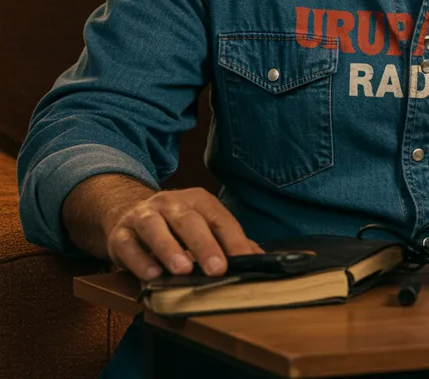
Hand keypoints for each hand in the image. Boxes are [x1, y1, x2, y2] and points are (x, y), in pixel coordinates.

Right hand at [105, 187, 263, 280]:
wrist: (126, 211)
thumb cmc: (174, 225)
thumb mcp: (202, 226)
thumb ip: (229, 242)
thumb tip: (260, 259)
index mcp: (197, 201)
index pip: (219, 218)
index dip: (232, 239)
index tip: (243, 260)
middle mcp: (170, 203)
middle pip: (189, 221)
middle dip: (204, 245)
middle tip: (217, 268)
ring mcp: (143, 216)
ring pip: (156, 228)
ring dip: (170, 249)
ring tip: (182, 270)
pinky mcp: (120, 234)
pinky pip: (128, 245)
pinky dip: (139, 260)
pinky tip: (151, 275)